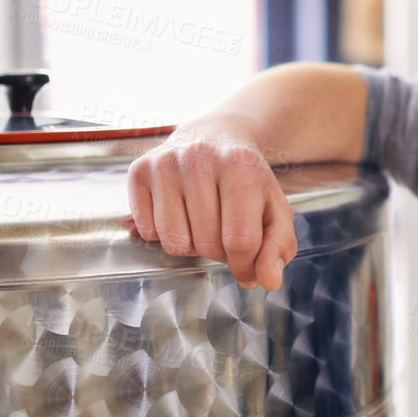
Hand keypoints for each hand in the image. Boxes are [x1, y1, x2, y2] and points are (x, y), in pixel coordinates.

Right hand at [126, 118, 297, 290]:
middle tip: (224, 231)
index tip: (247, 267)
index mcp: (240, 166)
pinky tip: (179, 211)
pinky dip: (164, 233)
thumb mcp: (275, 208)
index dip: (245, 265)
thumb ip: (278, 247)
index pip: (240, 240)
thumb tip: (269, 281)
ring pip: (173, 242)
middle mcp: (198, 158)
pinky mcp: (138, 171)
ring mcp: (165, 163)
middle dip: (218, 252)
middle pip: (205, 244)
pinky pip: (147, 232)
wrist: (216, 135)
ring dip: (191, 244)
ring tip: (202, 221)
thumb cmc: (247, 178)